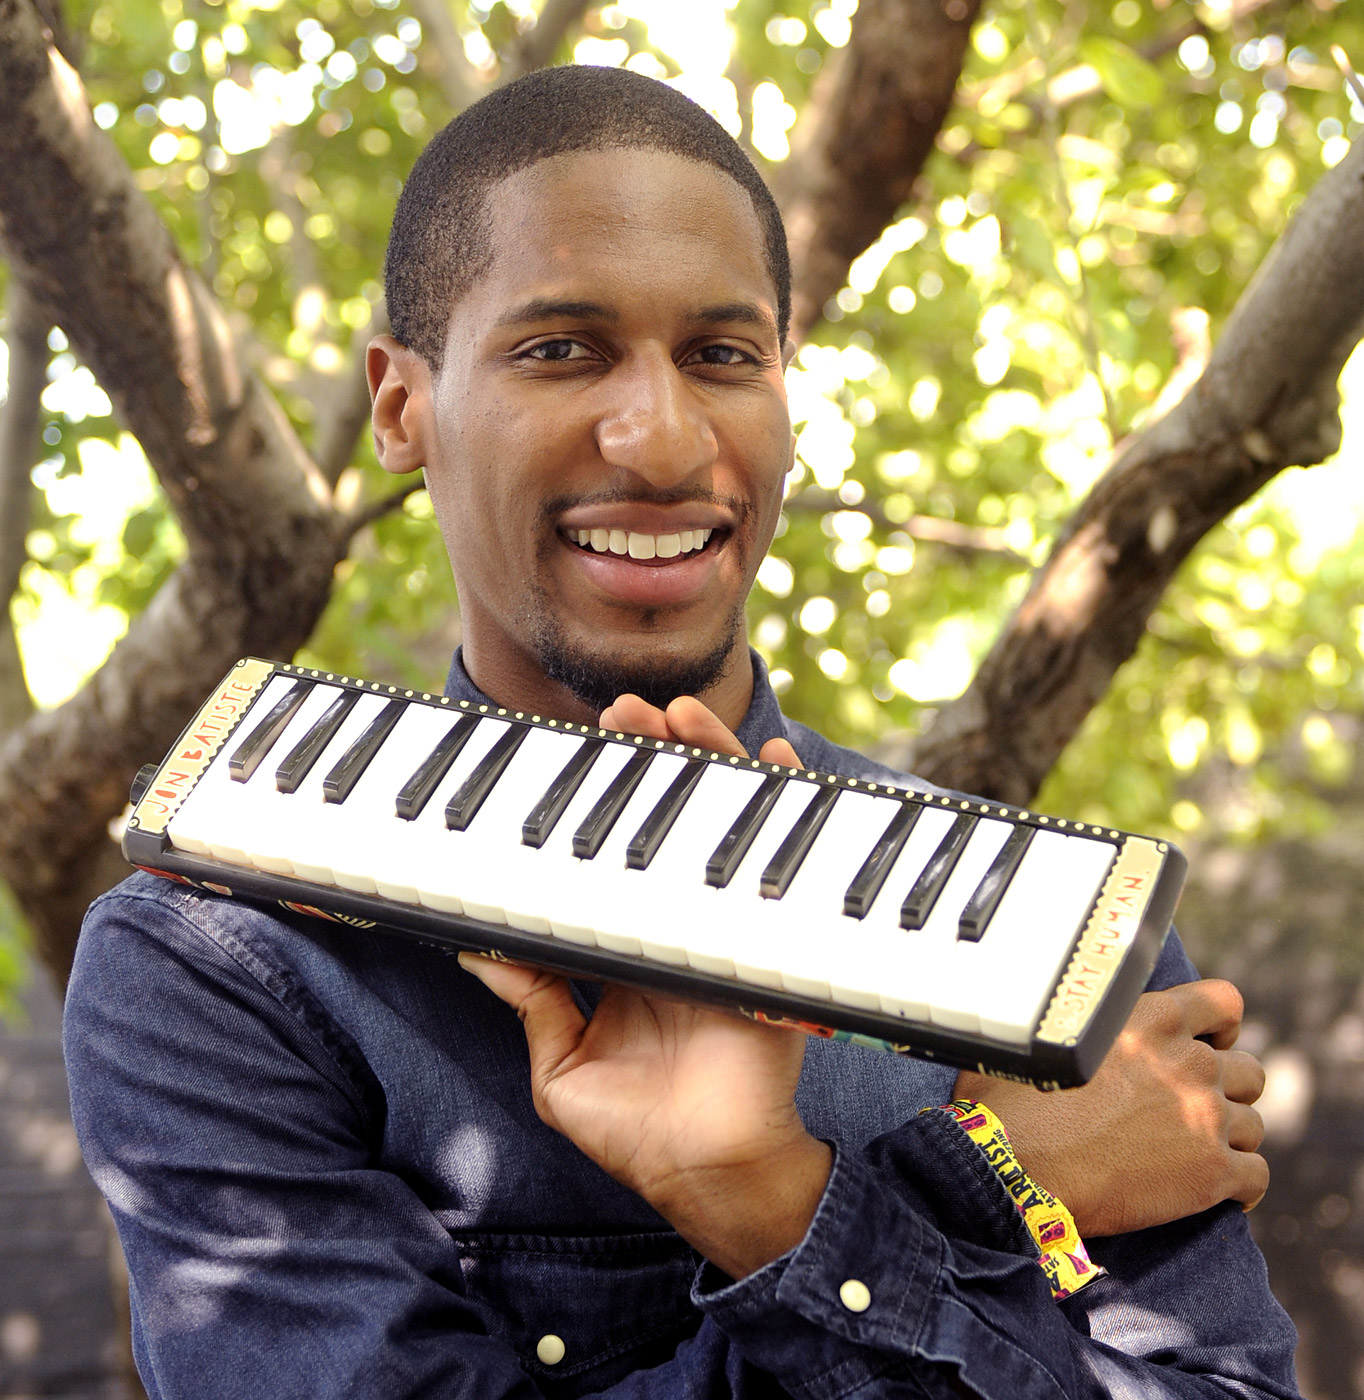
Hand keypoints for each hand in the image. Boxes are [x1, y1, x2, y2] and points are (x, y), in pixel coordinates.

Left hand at [460, 693, 827, 1279]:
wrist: (705, 1174)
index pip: (605, 862)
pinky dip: (785, 812)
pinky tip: (775, 763)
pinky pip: (779, 866)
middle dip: (646, 766)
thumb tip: (477, 948)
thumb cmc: (634, 1130)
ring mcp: (723, 929)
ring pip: (717, 829)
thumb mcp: (560, 1068)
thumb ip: (527, 1001)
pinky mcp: (765, 943)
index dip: (593, 810)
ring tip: (680, 718)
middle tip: (622, 717)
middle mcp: (674, 928)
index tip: (573, 759)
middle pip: (664, 828)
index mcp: (623, 952)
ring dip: (704, 765)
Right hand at [954, 979, 1267, 1236]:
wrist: (1018, 1169)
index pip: (1223, 1002)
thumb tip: (1032, 1021)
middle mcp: (1188, 1062)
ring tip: (1193, 1152)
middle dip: (1226, 1087)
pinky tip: (1215, 1194)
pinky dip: (1240, 1187)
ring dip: (1229, 1136)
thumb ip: (1068, 1027)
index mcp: (1150, 1019)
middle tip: (1190, 1107)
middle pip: (1247, 1069)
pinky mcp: (1213, 1174)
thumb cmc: (1014, 1104)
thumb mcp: (1041, 1042)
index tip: (1204, 1043)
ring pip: (1253, 1123)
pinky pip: (1256, 1177)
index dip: (1219, 1025)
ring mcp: (1206, 1118)